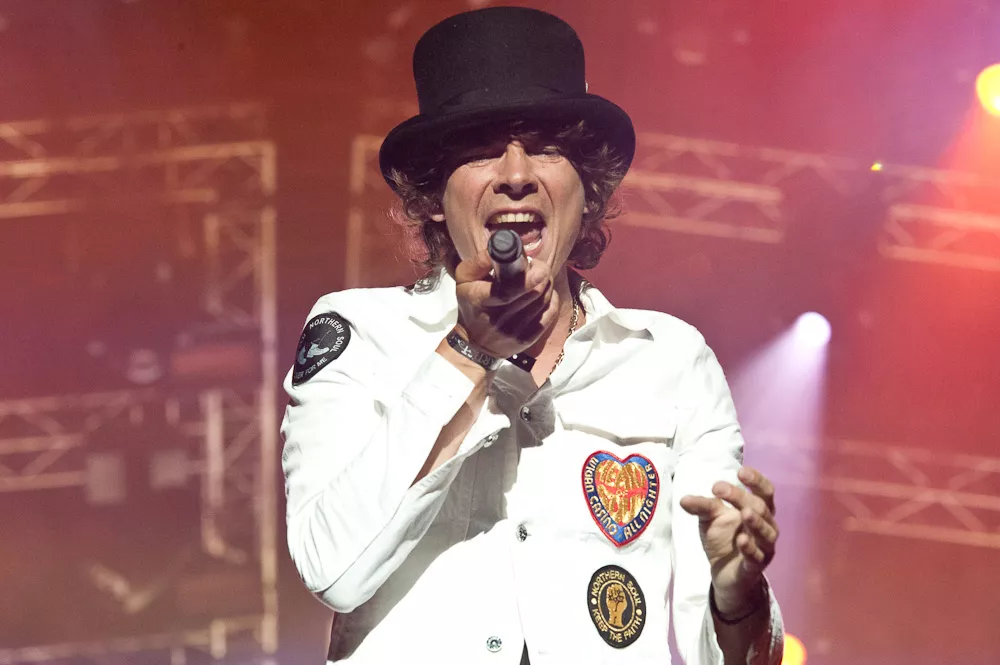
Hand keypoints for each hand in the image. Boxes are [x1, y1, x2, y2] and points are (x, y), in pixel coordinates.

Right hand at [452, 248, 558, 358]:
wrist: (474, 344)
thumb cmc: (471, 305)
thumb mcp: (463, 280)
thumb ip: (479, 262)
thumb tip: (500, 248)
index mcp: (480, 300)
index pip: (507, 291)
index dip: (527, 278)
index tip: (534, 266)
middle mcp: (498, 318)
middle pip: (533, 292)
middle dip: (541, 273)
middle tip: (537, 267)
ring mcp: (514, 331)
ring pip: (544, 300)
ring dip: (547, 284)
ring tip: (540, 279)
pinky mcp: (527, 339)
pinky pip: (549, 315)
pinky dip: (552, 300)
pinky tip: (545, 295)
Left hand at [679, 466, 777, 613]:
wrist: (724, 573)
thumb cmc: (723, 539)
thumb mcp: (710, 518)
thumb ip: (702, 506)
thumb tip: (683, 500)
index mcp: (758, 510)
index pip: (764, 491)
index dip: (756, 480)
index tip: (740, 471)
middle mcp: (766, 526)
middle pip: (761, 508)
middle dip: (742, 498)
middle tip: (721, 489)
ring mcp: (764, 547)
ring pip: (766, 532)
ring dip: (756, 522)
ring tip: (745, 513)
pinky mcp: (756, 566)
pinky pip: (757, 556)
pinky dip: (750, 548)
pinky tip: (742, 540)